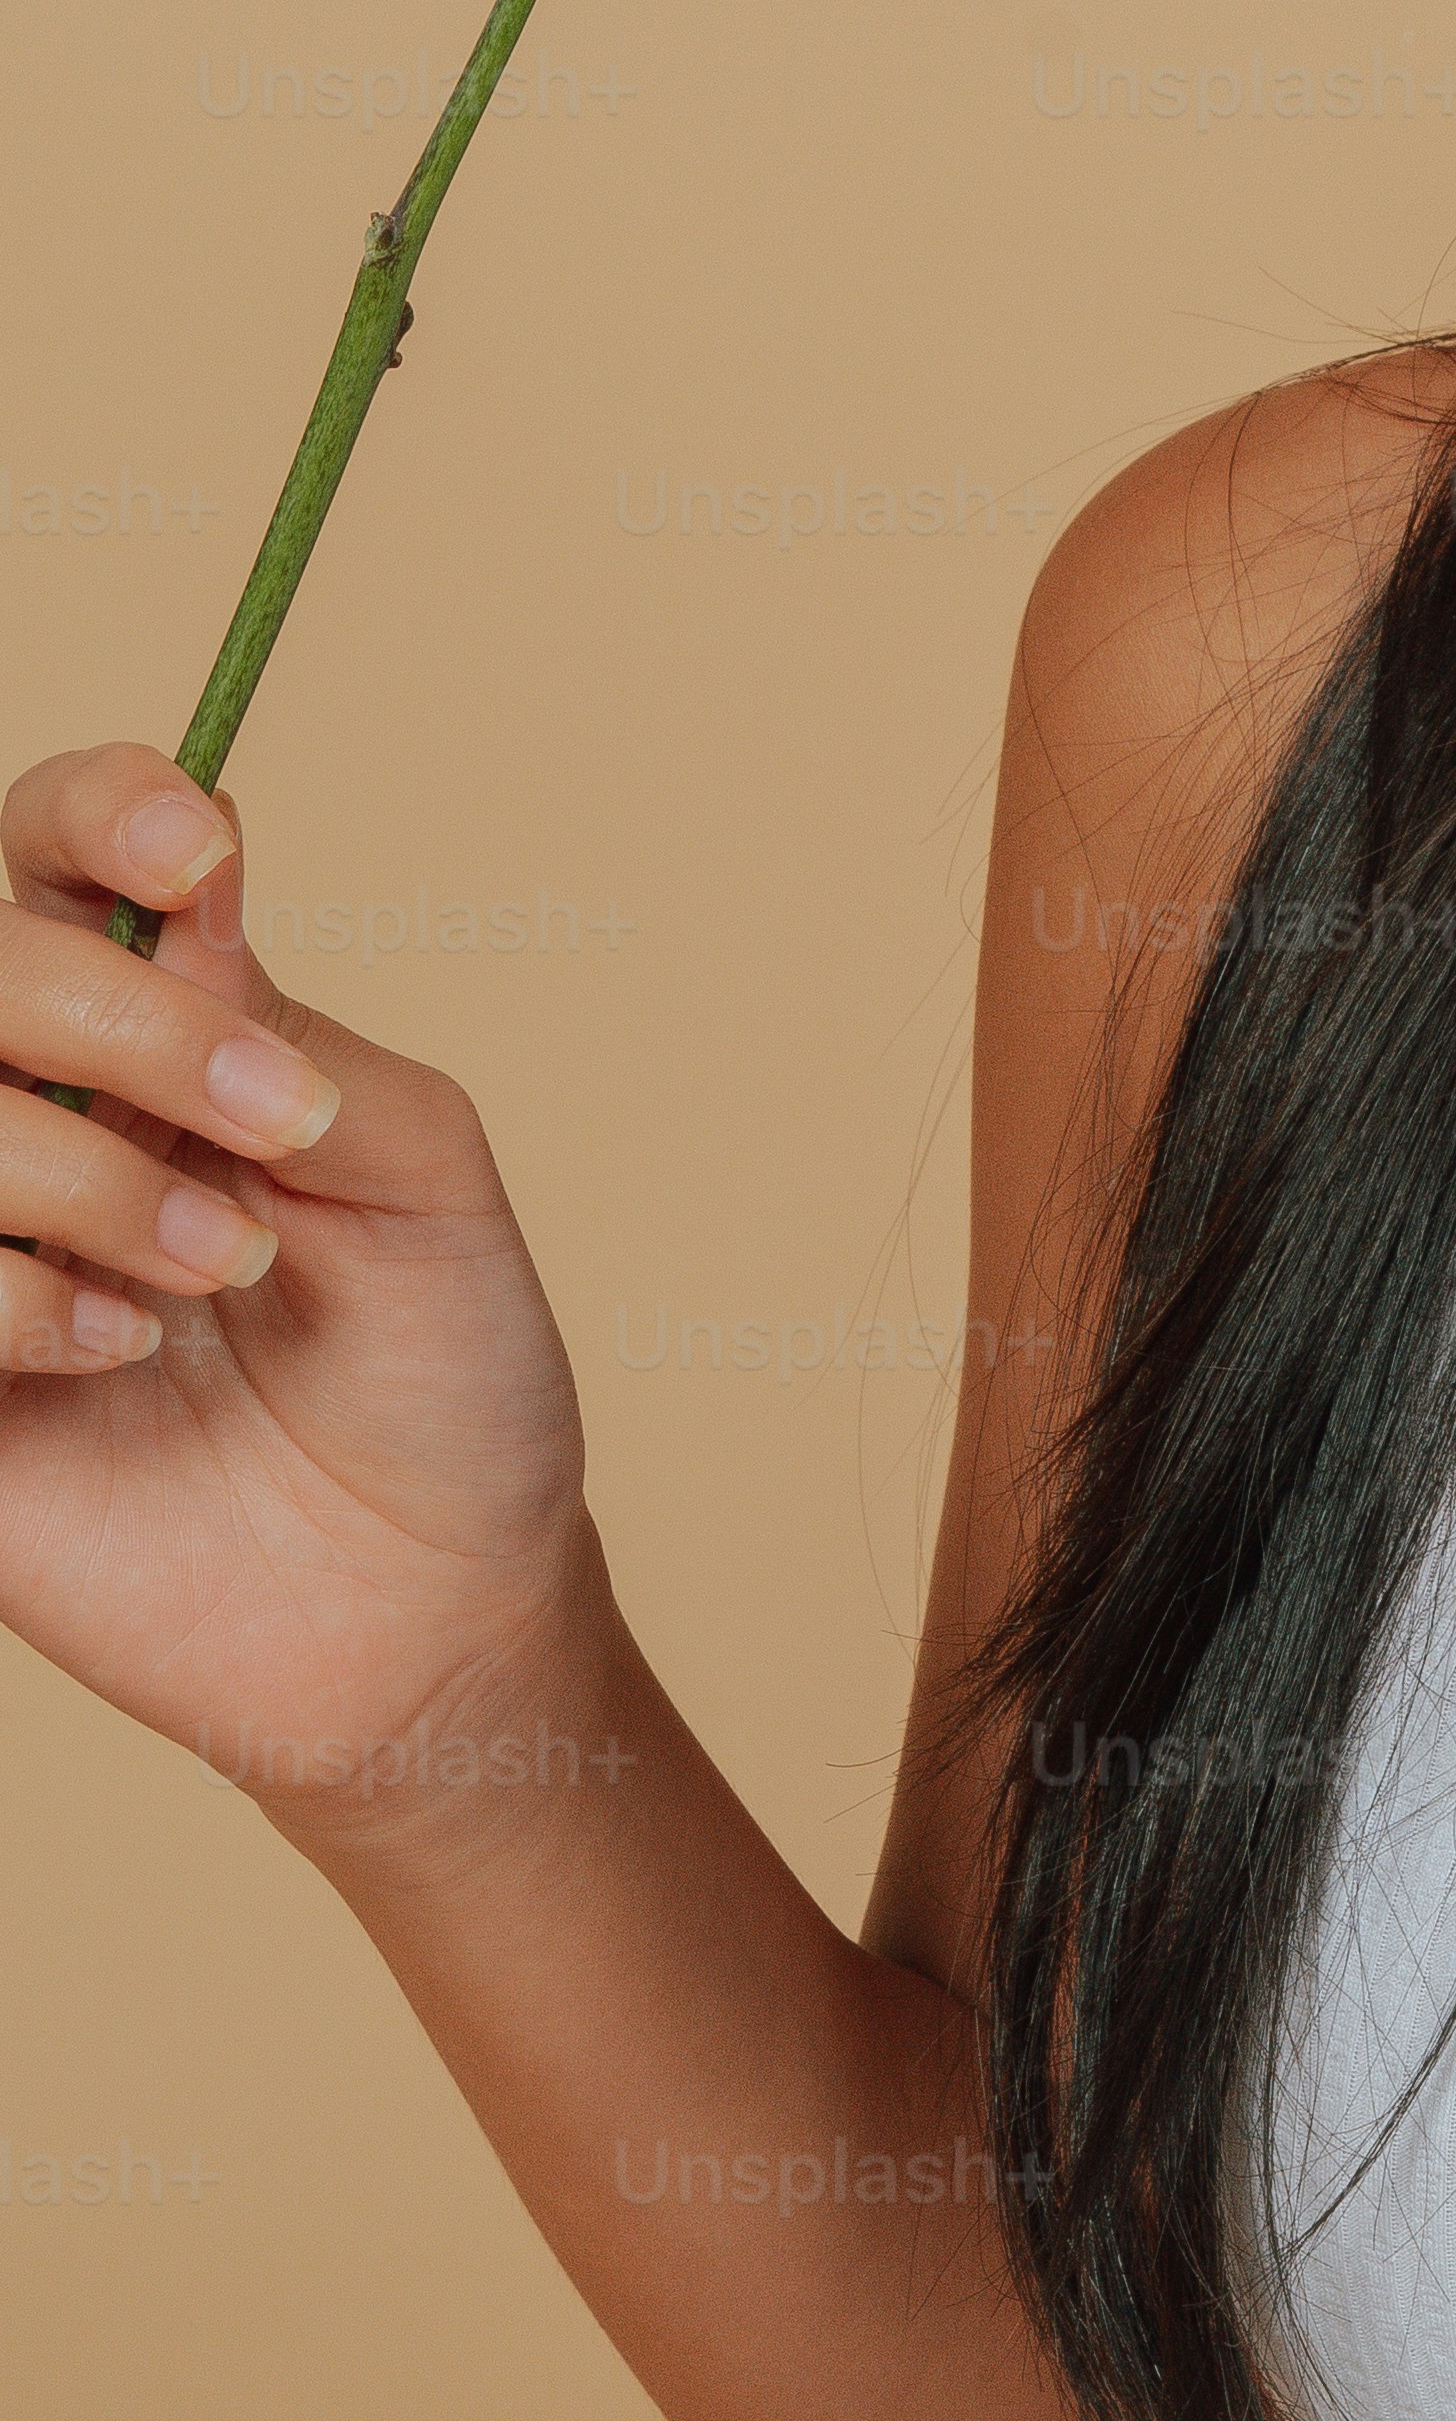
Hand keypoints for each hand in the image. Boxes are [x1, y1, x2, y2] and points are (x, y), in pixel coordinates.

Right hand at [0, 742, 596, 1857]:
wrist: (427, 1609)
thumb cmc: (447, 1381)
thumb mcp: (430, 1177)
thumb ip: (301, 1044)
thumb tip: (190, 922)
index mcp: (165, 1031)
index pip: (58, 848)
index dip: (101, 811)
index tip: (197, 858)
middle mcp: (46, 1113)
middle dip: (122, 1022)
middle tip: (270, 1131)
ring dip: (89, 1177)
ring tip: (216, 1274)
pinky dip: (16, 1297)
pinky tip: (115, 1353)